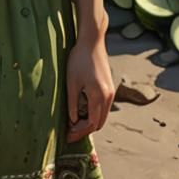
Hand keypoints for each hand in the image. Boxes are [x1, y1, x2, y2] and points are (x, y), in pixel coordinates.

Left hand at [65, 20, 114, 143]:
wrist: (92, 42)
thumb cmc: (79, 60)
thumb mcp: (71, 82)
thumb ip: (73, 103)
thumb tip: (73, 120)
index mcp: (98, 96)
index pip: (91, 123)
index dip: (79, 132)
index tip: (68, 136)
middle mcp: (108, 96)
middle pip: (98, 123)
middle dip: (84, 130)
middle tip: (69, 133)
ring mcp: (111, 92)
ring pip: (102, 116)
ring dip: (90, 122)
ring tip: (74, 124)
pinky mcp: (110, 87)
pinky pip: (103, 107)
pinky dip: (94, 113)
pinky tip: (82, 112)